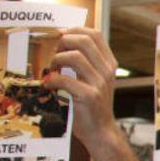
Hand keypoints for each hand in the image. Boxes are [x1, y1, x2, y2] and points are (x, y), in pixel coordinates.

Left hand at [45, 28, 117, 148]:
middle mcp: (107, 71)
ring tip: (52, 70)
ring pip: (74, 56)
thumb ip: (85, 62)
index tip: (60, 35)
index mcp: (109, 64)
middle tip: (55, 54)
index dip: (75, 30)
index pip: (95, 35)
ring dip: (56, 60)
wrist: (100, 130)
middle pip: (84, 41)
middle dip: (63, 43)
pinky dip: (52, 80)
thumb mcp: (94, 79)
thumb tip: (62, 41)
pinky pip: (64, 79)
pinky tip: (50, 85)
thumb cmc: (92, 104)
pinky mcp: (89, 96)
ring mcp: (99, 83)